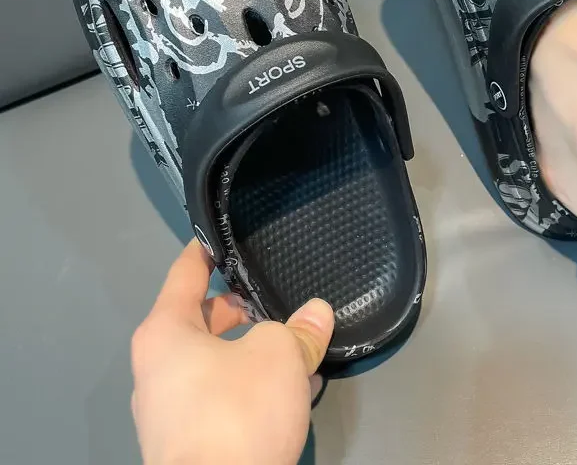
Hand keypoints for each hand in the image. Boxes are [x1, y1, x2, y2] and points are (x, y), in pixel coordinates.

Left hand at [131, 241, 334, 464]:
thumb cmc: (236, 412)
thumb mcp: (279, 355)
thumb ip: (299, 329)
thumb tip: (316, 315)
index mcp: (165, 333)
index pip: (185, 272)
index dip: (208, 249)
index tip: (227, 234)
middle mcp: (159, 367)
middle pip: (204, 319)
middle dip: (245, 307)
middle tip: (281, 297)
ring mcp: (172, 409)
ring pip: (219, 360)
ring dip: (256, 350)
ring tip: (300, 345)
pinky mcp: (192, 443)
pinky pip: (225, 396)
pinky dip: (254, 386)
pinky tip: (295, 389)